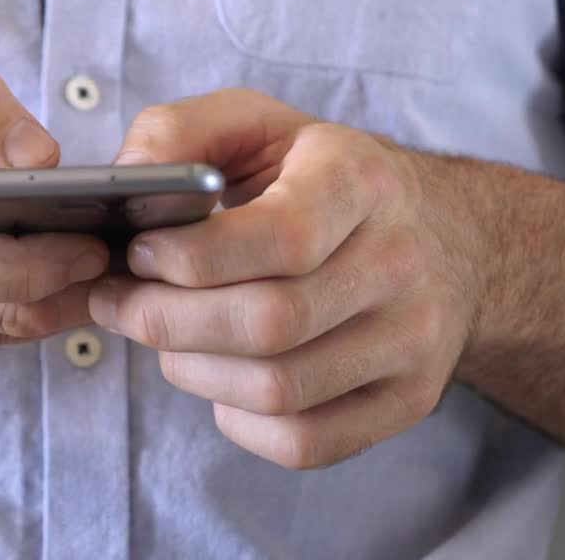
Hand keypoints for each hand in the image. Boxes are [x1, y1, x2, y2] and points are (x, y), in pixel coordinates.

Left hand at [88, 89, 485, 467]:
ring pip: (280, 390)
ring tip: (165, 336)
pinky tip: (220, 376)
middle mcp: (401, 262)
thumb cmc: (319, 176)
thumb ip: (177, 133)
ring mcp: (413, 340)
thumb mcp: (253, 123)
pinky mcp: (408, 400)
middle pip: (270, 323)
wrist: (443, 233)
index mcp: (363, 180)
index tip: (138, 251)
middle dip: (168, 320)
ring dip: (193, 370)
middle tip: (121, 303)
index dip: (191, 257)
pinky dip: (240, 420)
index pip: (283, 237)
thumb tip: (127, 183)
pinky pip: (305, 441)